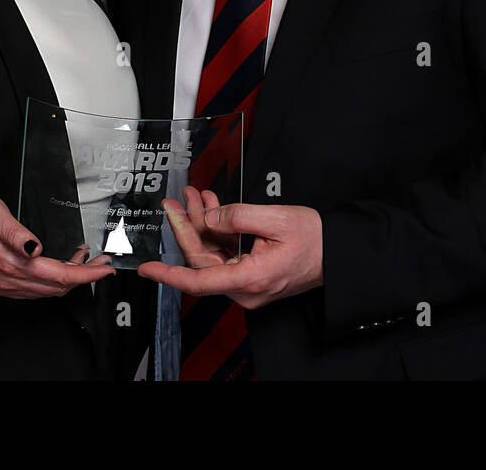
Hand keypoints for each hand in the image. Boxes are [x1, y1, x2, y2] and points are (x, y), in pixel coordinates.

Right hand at [0, 187, 112, 298]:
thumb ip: (16, 232)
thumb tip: (35, 248)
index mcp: (9, 262)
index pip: (58, 275)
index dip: (85, 274)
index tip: (104, 268)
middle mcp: (5, 279)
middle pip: (55, 287)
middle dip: (83, 276)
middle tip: (101, 261)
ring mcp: (0, 284)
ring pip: (45, 291)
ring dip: (68, 279)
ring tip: (83, 260)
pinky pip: (31, 290)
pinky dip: (50, 280)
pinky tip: (57, 265)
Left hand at [137, 186, 322, 308]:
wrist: (337, 252)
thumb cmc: (315, 239)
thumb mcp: (275, 218)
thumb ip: (237, 216)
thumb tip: (208, 218)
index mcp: (250, 279)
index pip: (198, 280)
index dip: (169, 274)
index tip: (148, 268)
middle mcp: (245, 288)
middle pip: (203, 260)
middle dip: (187, 227)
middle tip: (176, 202)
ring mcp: (248, 285)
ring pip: (212, 255)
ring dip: (202, 224)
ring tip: (196, 197)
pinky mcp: (251, 277)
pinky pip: (225, 255)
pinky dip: (217, 231)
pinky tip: (213, 209)